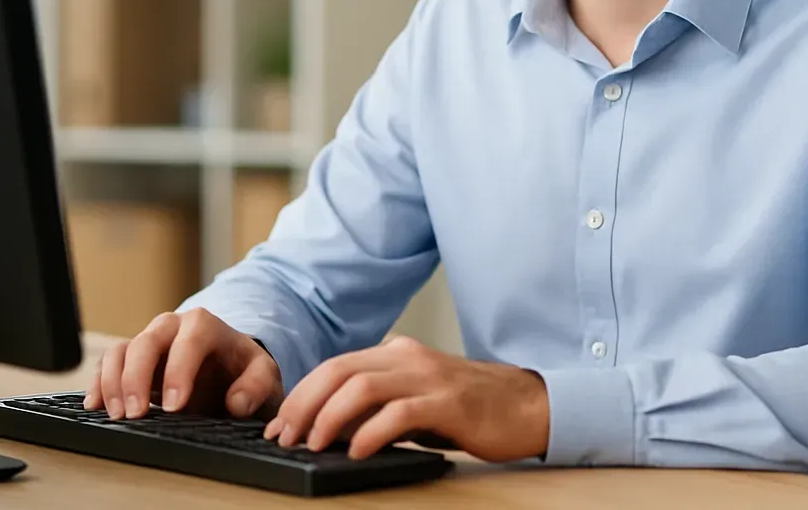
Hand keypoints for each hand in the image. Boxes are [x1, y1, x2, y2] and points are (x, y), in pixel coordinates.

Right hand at [83, 308, 282, 420]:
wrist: (227, 370)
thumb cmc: (242, 371)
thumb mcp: (263, 375)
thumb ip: (258, 386)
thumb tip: (237, 403)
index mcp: (205, 326)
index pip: (190, 340)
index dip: (179, 371)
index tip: (174, 406)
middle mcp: (172, 327)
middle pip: (147, 342)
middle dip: (137, 378)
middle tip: (136, 414)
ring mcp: (148, 342)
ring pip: (121, 351)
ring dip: (114, 382)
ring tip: (118, 415)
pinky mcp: (131, 360)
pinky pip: (107, 364)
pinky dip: (99, 383)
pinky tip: (96, 406)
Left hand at [263, 335, 548, 461]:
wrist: (528, 405)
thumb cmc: (470, 408)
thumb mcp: (417, 401)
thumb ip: (379, 406)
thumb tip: (330, 429)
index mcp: (397, 354)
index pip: (335, 366)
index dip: (301, 395)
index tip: (279, 425)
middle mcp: (408, 358)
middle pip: (339, 370)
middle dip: (304, 404)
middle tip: (285, 436)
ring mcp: (428, 376)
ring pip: (361, 387)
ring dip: (328, 417)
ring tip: (314, 445)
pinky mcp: (448, 402)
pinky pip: (398, 413)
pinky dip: (370, 432)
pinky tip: (358, 452)